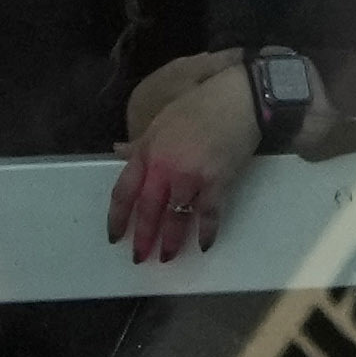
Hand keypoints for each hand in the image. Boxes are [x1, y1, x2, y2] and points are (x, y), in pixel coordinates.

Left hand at [110, 57, 254, 264]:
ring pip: (175, 217)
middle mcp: (165, 168)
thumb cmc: (200, 105)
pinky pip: (208, 214)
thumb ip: (141, 143)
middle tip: (139, 258)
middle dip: (143, 237)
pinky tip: (203, 245)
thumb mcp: (162, 120)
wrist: (240, 98)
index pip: (124, 191)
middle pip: (148, 210)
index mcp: (148, 151)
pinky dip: (205, 231)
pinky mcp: (217, 182)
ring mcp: (191, 177)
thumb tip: (118, 151)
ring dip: (170, 240)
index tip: (115, 236)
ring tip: (167, 257)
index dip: (117, 217)